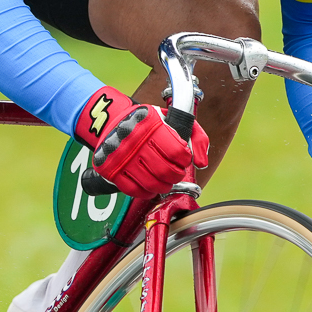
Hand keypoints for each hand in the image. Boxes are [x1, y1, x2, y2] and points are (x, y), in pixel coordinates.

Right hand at [75, 85, 209, 197]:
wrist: (112, 122)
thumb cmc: (148, 123)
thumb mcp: (174, 119)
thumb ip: (195, 137)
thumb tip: (201, 163)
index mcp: (152, 124)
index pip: (178, 151)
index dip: (184, 159)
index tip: (182, 159)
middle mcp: (135, 140)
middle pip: (165, 171)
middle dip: (176, 176)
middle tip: (175, 173)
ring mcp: (121, 156)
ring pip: (151, 184)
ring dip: (163, 187)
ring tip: (165, 181)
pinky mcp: (110, 169)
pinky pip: (133, 190)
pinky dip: (146, 193)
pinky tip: (150, 186)